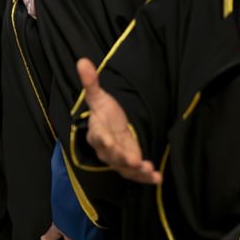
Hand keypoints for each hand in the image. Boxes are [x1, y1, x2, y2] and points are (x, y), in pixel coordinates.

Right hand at [77, 58, 160, 184]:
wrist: (109, 127)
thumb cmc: (104, 113)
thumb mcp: (98, 97)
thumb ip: (91, 83)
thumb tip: (82, 61)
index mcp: (97, 131)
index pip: (98, 136)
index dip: (103, 139)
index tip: (107, 140)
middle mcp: (105, 148)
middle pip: (112, 155)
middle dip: (123, 159)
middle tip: (135, 161)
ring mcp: (117, 159)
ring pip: (124, 168)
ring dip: (136, 171)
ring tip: (149, 170)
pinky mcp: (129, 165)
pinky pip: (135, 174)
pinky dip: (145, 177)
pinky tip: (158, 178)